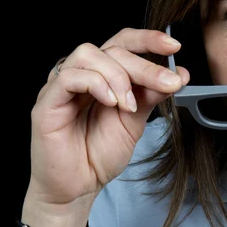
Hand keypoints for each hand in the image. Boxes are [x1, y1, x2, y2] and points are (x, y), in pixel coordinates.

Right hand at [27, 28, 189, 206]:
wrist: (78, 188)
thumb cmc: (100, 153)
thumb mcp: (136, 121)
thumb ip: (152, 95)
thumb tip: (180, 73)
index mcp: (104, 74)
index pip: (124, 43)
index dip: (148, 39)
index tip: (174, 47)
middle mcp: (83, 74)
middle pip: (112, 48)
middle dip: (144, 64)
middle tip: (167, 83)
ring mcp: (62, 86)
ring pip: (89, 54)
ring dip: (118, 76)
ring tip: (129, 105)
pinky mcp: (47, 102)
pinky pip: (69, 77)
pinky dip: (96, 84)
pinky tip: (111, 103)